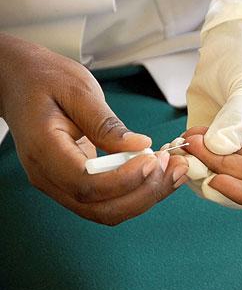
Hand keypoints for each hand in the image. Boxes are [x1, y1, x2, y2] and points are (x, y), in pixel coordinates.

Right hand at [0, 34, 187, 224]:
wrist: (20, 82)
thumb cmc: (44, 79)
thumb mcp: (78, 90)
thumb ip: (106, 123)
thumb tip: (140, 145)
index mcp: (44, 151)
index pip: (86, 184)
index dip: (124, 179)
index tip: (152, 159)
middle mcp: (49, 177)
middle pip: (100, 208)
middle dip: (143, 194)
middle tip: (173, 169)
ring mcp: (61, 184)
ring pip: (107, 210)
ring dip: (145, 196)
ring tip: (174, 172)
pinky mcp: (75, 182)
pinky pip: (108, 199)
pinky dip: (137, 192)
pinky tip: (159, 174)